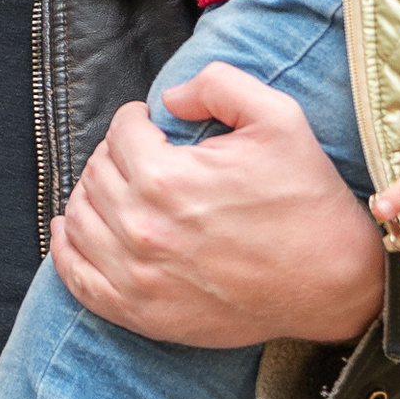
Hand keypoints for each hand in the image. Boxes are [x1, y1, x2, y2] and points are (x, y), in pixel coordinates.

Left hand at [49, 66, 388, 349]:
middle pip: (97, 172)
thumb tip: (169, 98)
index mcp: (167, 179)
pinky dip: (67, 251)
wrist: (331, 281)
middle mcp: (143, 229)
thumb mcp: (279, 117)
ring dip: (91, 194)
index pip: (121, 132)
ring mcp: (138, 277)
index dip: (137, 120)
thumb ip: (218, 84)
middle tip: (142, 155)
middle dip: (115, 155)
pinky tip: (73, 231)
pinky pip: (77, 279)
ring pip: (79, 219)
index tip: (152, 125)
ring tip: (117, 186)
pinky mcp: (141, 314)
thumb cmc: (306, 198)